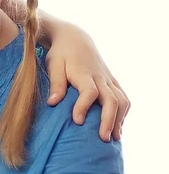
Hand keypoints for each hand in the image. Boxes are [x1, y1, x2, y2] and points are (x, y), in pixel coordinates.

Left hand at [45, 21, 129, 141]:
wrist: (75, 38)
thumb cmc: (61, 53)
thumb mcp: (54, 64)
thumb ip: (56, 83)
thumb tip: (52, 103)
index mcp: (84, 73)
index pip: (89, 91)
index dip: (84, 106)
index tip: (77, 121)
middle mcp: (100, 77)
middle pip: (111, 100)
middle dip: (109, 120)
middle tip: (103, 138)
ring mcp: (108, 79)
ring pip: (122, 100)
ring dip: (119, 119)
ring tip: (114, 137)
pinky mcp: (112, 81)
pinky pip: (124, 97)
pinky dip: (123, 113)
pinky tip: (117, 126)